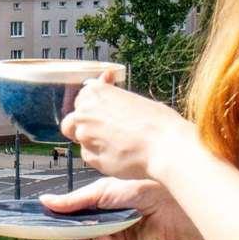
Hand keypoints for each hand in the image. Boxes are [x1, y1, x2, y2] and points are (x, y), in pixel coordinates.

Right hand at [40, 172, 204, 239]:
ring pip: (86, 237)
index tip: (40, 214)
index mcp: (99, 202)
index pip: (72, 210)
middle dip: (66, 224)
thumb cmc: (141, 189)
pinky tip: (99, 230)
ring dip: (80, 231)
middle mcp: (105, 219)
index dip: (58, 212)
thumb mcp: (100, 191)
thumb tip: (46, 202)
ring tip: (75, 223)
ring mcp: (112, 234)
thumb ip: (73, 201)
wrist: (168, 205)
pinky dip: (97, 239)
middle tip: (48, 222)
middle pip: (76, 226)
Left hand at [59, 63, 185, 179]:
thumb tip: (104, 83)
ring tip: (119, 145)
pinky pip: (89, 157)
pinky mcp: (90, 156)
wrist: (165, 146)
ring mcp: (84, 135)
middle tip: (107, 131)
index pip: (82, 98)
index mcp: (95, 92)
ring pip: (80, 140)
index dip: (93, 107)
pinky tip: (120, 156)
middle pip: (73, 120)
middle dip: (85, 126)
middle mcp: (84, 112)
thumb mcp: (134, 99)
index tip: (104, 111)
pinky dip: (100, 157)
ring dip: (93, 142)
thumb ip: (112, 96)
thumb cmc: (158, 122)